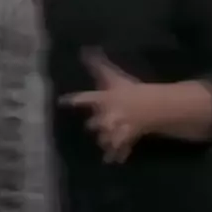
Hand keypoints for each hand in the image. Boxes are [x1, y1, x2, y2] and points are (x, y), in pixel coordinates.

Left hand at [60, 48, 162, 163]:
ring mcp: (115, 129)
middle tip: (90, 126)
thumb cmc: (130, 89)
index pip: (84, 99)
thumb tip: (85, 50)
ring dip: (104, 141)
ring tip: (103, 144)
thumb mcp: (114, 75)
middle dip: (94, 125)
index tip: (61, 102)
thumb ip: (98, 64)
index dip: (72, 101)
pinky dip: (118, 154)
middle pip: (95, 123)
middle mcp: (105, 116)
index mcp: (101, 100)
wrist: (149, 108)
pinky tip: (114, 161)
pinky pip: (121, 147)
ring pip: (107, 137)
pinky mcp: (126, 138)